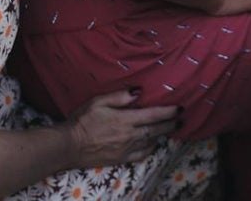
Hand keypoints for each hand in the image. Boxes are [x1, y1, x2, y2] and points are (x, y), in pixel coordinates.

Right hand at [65, 90, 179, 166]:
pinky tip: (153, 144)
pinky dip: (150, 148)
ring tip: (170, 129)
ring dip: (162, 135)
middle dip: (170, 124)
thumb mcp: (98, 101)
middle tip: (181, 119)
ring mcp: (126, 149)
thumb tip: (138, 92)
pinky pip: (141, 154)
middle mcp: (129, 135)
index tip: (180, 108)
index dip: (168, 112)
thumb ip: (119, 97)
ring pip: (150, 142)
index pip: (153, 115)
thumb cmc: (82, 121)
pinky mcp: (121, 159)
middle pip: (156, 129)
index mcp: (125, 120)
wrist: (68, 146)